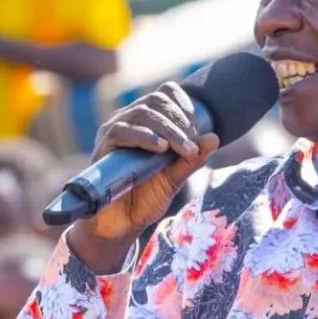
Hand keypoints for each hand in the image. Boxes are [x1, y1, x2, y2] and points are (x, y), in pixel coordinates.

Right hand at [69, 83, 218, 271]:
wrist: (120, 225)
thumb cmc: (145, 198)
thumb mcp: (175, 177)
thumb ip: (192, 158)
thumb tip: (214, 137)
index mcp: (147, 122)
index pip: (165, 93)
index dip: (184, 104)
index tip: (197, 129)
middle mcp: (128, 120)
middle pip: (156, 100)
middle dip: (180, 121)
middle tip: (192, 146)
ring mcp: (113, 131)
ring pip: (141, 112)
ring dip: (168, 129)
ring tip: (183, 149)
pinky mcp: (102, 147)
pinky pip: (121, 131)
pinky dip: (145, 136)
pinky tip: (161, 148)